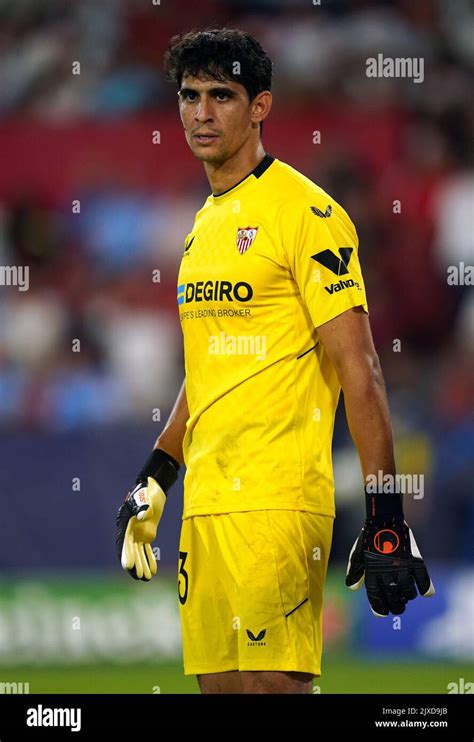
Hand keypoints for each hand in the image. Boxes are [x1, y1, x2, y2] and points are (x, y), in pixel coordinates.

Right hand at [116, 477, 165, 580]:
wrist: (153, 488)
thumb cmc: (147, 491)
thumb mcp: (145, 497)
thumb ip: (143, 507)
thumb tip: (144, 516)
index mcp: (125, 523)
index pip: (124, 542)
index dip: (125, 554)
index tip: (127, 566)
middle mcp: (129, 531)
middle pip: (130, 551)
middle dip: (134, 564)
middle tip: (139, 576)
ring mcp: (137, 533)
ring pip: (138, 553)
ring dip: (142, 565)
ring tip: (147, 579)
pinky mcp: (147, 534)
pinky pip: (146, 549)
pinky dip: (149, 559)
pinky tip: (153, 571)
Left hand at [346, 491, 434, 615]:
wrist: (385, 519)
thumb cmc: (369, 537)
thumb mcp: (357, 553)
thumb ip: (355, 572)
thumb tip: (353, 589)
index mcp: (372, 572)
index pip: (376, 598)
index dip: (379, 608)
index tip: (382, 613)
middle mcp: (387, 572)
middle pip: (394, 599)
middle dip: (396, 607)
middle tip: (398, 607)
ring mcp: (402, 567)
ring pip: (409, 593)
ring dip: (408, 597)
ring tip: (407, 596)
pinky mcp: (415, 561)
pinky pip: (423, 581)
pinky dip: (426, 589)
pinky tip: (424, 592)